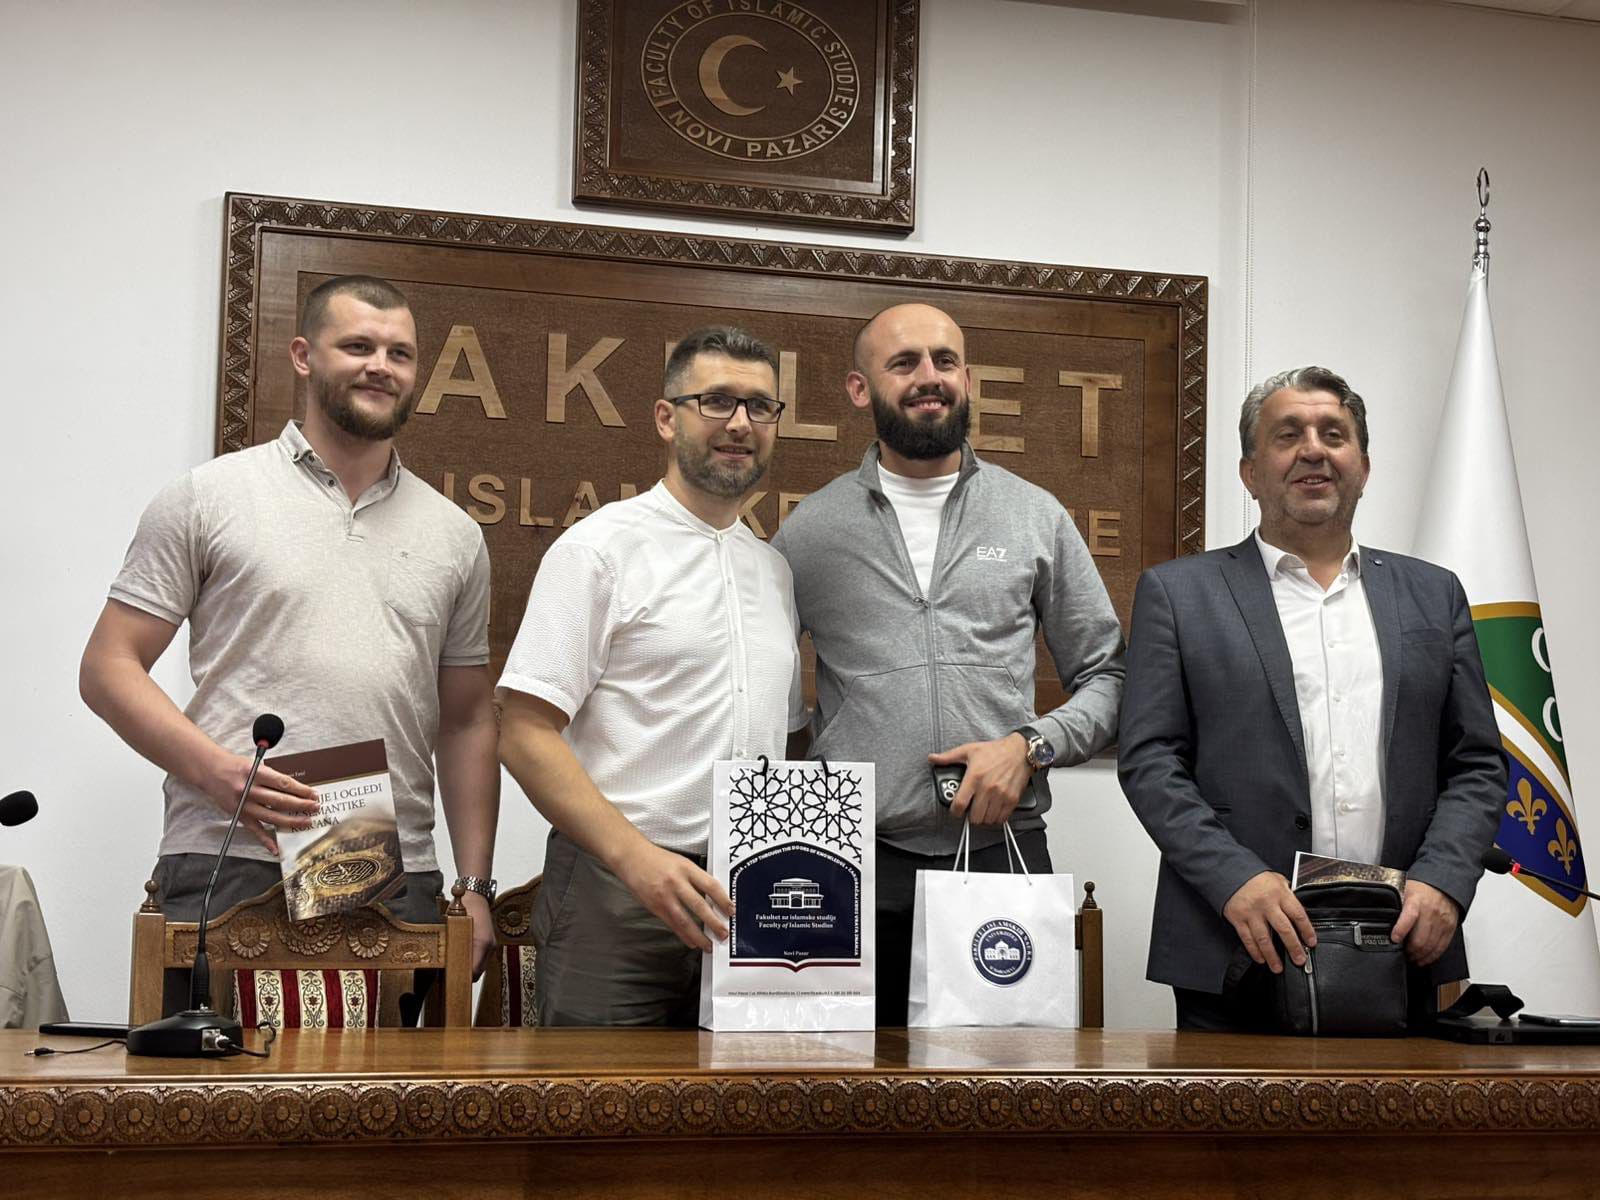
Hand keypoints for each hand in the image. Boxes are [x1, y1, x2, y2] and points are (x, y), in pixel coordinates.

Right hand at [202, 752, 319, 852]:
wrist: (210, 771)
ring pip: (271, 817)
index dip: (301, 790)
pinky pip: (255, 830)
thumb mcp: (255, 764)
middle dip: (301, 805)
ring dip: (290, 821)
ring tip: (306, 822)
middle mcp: (249, 790)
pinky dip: (266, 840)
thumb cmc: (235, 766)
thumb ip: (272, 776)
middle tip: (315, 807)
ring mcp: (243, 805)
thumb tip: (295, 789)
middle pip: (279, 801)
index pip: (283, 783)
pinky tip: (276, 848)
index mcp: (255, 773)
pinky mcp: (238, 815)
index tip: (313, 794)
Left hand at [457, 890, 494, 979]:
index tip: (450, 982)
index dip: (462, 978)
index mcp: (482, 943)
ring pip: (479, 966)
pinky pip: (480, 959)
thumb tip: (445, 962)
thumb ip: (452, 944)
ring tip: (452, 971)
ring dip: (467, 969)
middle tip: (448, 979)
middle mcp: (489, 946)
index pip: (474, 971)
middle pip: (477, 971)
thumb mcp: (454, 924)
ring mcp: (490, 945)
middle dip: (464, 976)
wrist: (476, 895)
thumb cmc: (465, 906)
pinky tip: (459, 960)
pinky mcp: (488, 943)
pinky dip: (471, 962)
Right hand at [613, 839, 733, 951]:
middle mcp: (676, 882)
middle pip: (699, 906)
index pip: (710, 886)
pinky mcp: (655, 907)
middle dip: (714, 922)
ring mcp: (664, 896)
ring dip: (699, 935)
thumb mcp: (681, 863)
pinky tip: (691, 941)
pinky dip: (683, 935)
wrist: (632, 857)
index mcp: (686, 868)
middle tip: (723, 933)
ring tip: (709, 945)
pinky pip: (672, 924)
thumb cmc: (657, 859)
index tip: (731, 911)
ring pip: (685, 920)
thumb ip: (695, 879)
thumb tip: (712, 898)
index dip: (723, 900)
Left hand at [929, 734, 1032, 825]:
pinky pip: (1001, 818)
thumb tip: (932, 758)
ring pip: (987, 820)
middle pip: (974, 817)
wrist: (1020, 751)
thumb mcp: (968, 750)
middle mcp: (988, 788)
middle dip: (970, 816)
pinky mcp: (1012, 799)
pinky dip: (996, 818)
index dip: (955, 812)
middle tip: (970, 811)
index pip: (960, 803)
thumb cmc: (994, 751)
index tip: (955, 811)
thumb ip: (948, 757)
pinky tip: (993, 810)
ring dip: (983, 818)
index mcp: (974, 777)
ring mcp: (1001, 795)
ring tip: (981, 810)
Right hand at [1222, 871, 1317, 973]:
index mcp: (1280, 894)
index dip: (1306, 931)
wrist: (1230, 872)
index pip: (1298, 914)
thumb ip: (1289, 895)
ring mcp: (1251, 912)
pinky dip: (1254, 951)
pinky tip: (1261, 959)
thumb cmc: (1256, 878)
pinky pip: (1247, 938)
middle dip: (1293, 947)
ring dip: (1272, 955)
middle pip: (1283, 929)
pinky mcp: (1238, 918)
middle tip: (1299, 960)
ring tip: (1278, 968)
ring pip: (1264, 938)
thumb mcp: (1277, 880)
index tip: (1311, 943)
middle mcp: (1266, 904)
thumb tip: (1299, 913)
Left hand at [1390, 879, 1459, 965]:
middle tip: (1403, 954)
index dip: (1401, 930)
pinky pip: (1442, 946)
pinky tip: (1425, 959)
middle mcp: (1431, 912)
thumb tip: (1383, 917)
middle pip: (1420, 938)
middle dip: (1410, 950)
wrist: (1444, 884)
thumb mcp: (1405, 891)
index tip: (1394, 939)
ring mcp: (1442, 922)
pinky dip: (1432, 956)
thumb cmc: (1422, 888)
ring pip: (1431, 946)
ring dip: (1420, 955)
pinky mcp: (1450, 928)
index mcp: (1416, 901)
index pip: (1409, 917)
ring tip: (1412, 958)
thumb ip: (1397, 905)